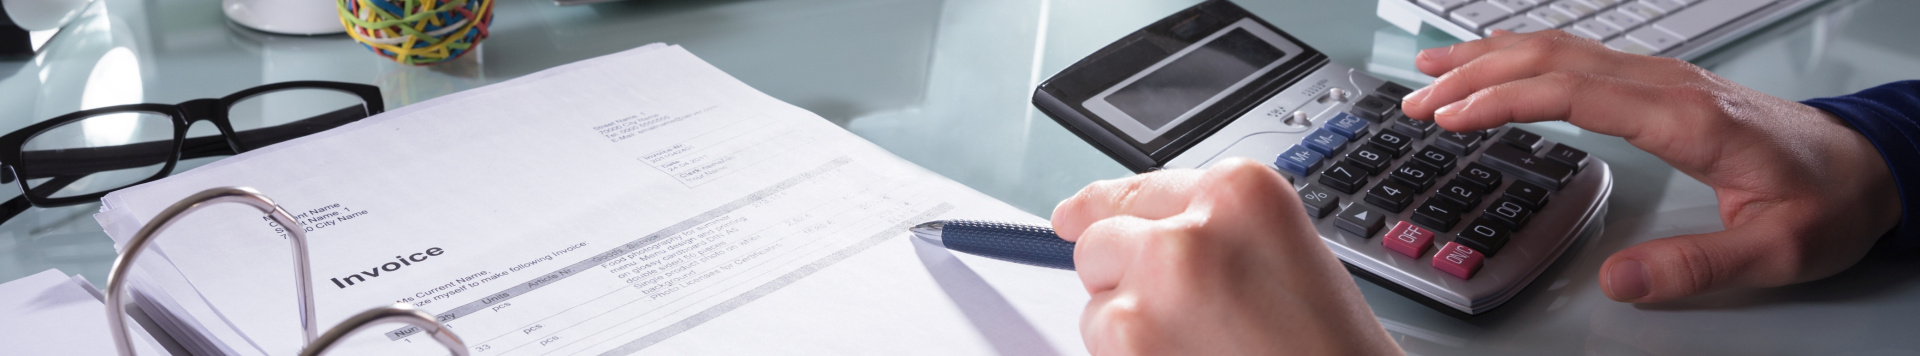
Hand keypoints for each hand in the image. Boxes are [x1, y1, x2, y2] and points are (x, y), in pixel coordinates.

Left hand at [1052, 158, 1399, 354]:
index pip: (1138, 189)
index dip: (1107, 212)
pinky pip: (1097, 343)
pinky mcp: (1127, 338)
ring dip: (1130, 326)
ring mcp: (1155, 284)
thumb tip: (1101, 217)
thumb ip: (1207, 227)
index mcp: (1239, 192)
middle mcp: (1192, 229)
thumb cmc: (1327, 346)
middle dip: (1124, 276)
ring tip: (1201, 346)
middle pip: (1101, 239)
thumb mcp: (1282, 253)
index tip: (1075, 215)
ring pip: (1096, 298)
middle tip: (1183, 316)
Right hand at [1398, 30, 1900, 302]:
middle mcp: (1669, 86)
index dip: (1505, 100)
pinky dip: (1525, 55)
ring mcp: (1663, 78)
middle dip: (1476, 75)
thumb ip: (1696, 266)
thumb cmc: (1827, 201)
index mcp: (1687, 119)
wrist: (1870, 165)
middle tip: (1416, 101)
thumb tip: (1618, 280)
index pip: (1575, 94)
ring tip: (1430, 71)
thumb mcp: (1776, 251)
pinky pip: (1580, 56)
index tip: (1451, 116)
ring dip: (1491, 56)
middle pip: (1554, 59)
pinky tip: (1496, 62)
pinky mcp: (1661, 84)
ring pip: (1562, 48)